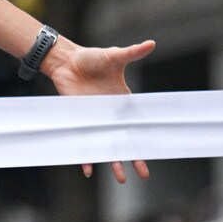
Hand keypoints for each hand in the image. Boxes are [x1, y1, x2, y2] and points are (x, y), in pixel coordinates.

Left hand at [45, 38, 155, 182]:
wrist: (66, 60)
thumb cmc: (91, 58)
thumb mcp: (113, 56)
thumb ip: (132, 53)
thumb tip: (150, 43)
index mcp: (123, 102)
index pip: (137, 125)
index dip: (146, 139)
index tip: (156, 152)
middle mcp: (110, 114)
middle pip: (124, 140)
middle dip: (134, 157)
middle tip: (143, 175)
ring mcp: (94, 118)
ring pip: (105, 144)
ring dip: (111, 161)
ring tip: (119, 179)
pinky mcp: (79, 118)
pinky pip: (83, 140)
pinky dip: (85, 154)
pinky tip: (87, 169)